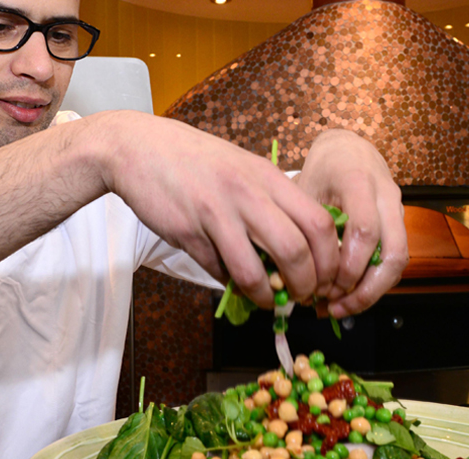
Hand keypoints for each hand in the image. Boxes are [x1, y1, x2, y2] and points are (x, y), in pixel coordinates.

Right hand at [100, 111, 340, 307]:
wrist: (138, 148)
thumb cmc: (196, 161)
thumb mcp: (244, 169)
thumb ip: (272, 202)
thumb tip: (300, 248)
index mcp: (268, 176)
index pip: (320, 222)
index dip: (330, 259)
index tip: (327, 275)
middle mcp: (247, 193)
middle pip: (297, 251)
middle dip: (306, 285)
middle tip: (302, 297)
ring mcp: (216, 213)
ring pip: (256, 271)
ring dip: (268, 296)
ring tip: (269, 301)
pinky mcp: (188, 232)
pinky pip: (218, 271)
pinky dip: (230, 285)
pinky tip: (232, 282)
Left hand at [292, 129, 407, 316]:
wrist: (349, 150)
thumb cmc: (322, 171)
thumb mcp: (305, 189)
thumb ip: (303, 227)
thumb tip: (292, 276)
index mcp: (358, 182)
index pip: (364, 230)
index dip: (348, 266)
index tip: (324, 287)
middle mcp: (386, 196)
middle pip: (392, 253)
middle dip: (365, 288)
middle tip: (335, 306)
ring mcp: (398, 210)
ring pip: (398, 261)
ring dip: (372, 291)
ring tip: (340, 309)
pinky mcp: (399, 224)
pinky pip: (393, 260)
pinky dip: (374, 283)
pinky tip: (348, 296)